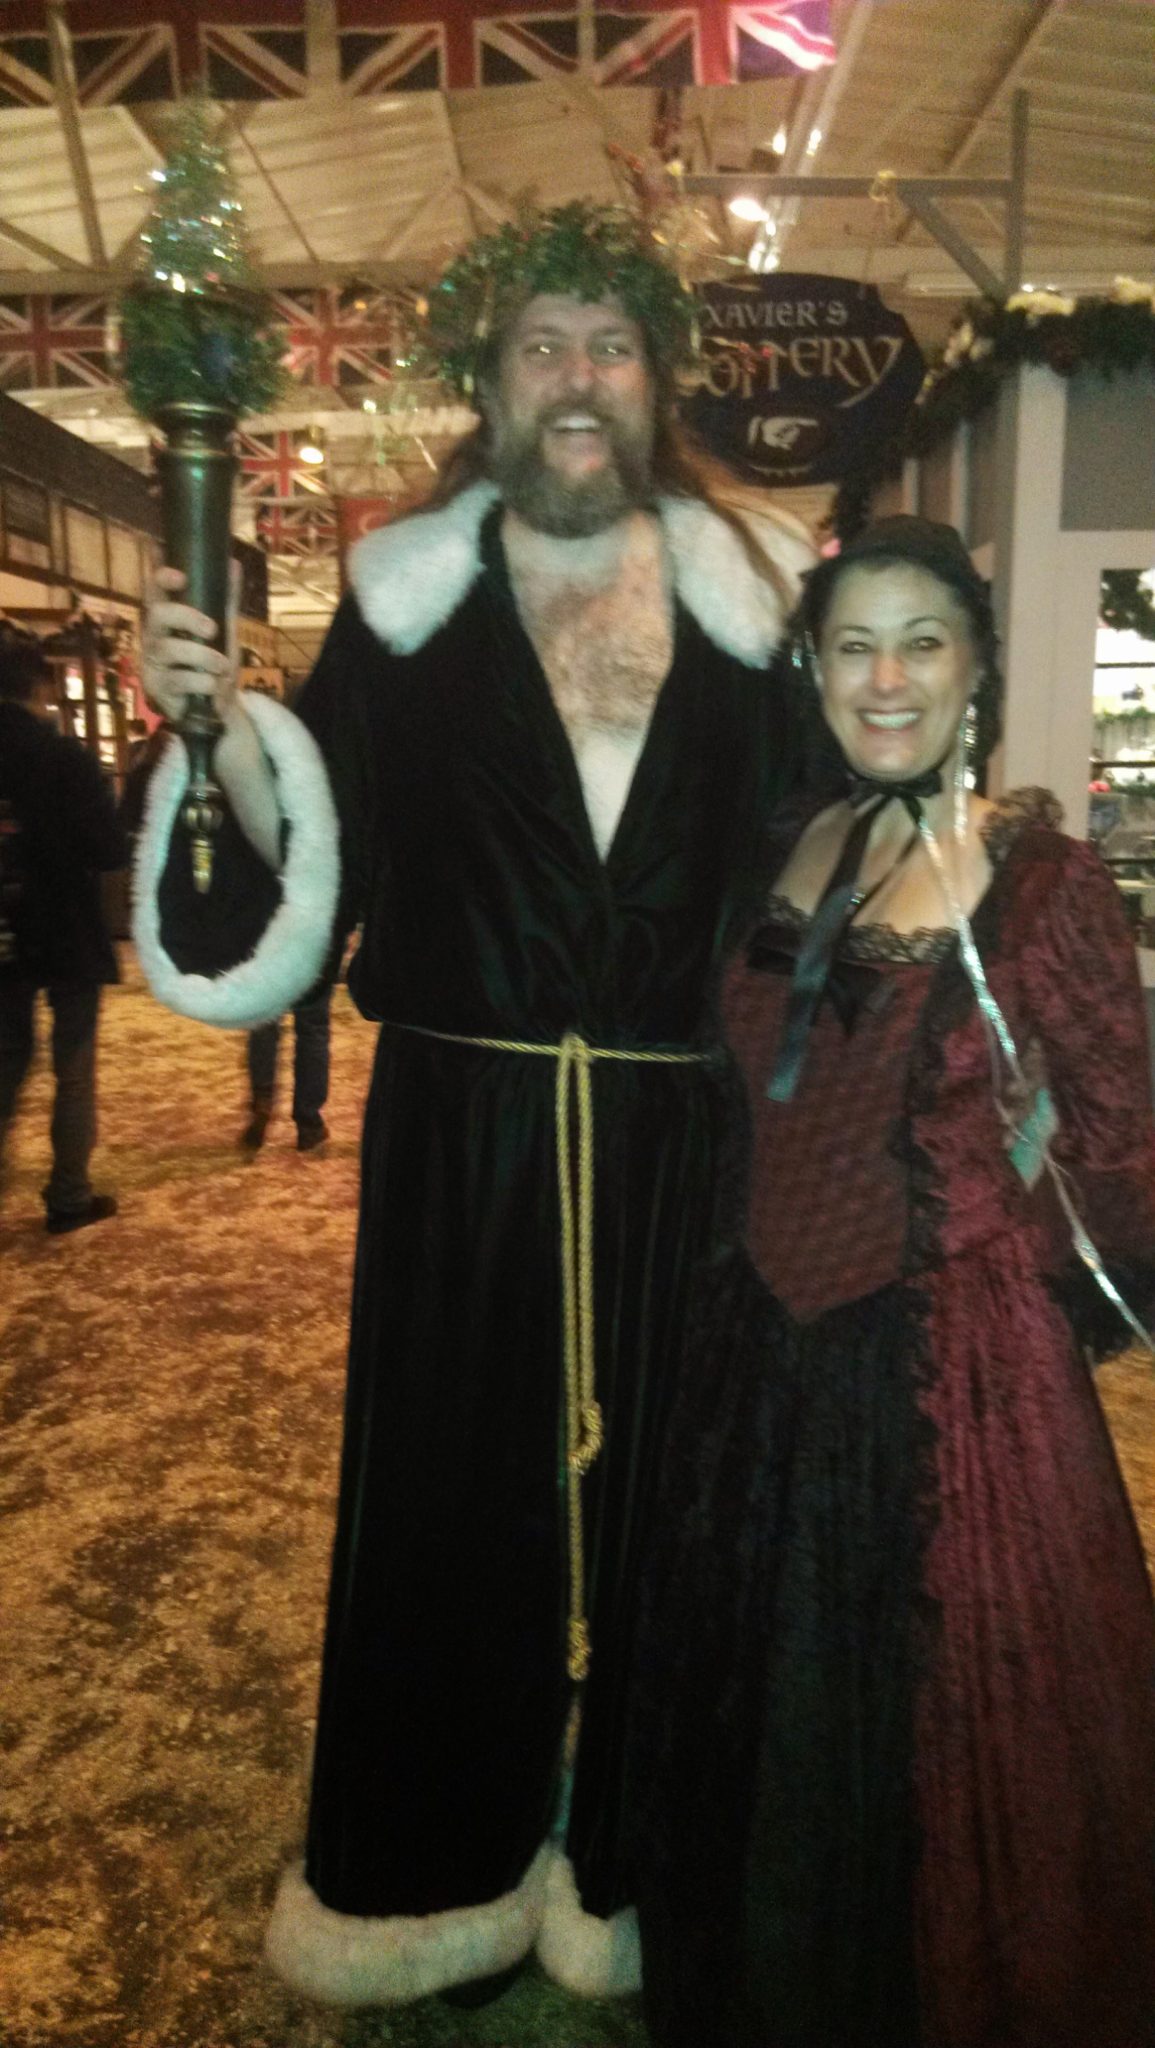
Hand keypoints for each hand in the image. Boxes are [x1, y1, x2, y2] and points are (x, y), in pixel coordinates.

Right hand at [141, 563, 240, 723]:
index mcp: (167, 617)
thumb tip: (233, 563)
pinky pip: (176, 679)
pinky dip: (201, 681)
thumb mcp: (225, 630)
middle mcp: (154, 636)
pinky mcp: (156, 687)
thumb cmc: (213, 663)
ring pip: (168, 649)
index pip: (154, 590)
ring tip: (223, 666)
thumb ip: (227, 599)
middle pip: (157, 615)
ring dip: (201, 655)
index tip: (181, 577)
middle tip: (213, 629)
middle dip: (186, 617)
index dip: (161, 579)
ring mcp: (152, 662)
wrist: (217, 706)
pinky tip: (215, 685)